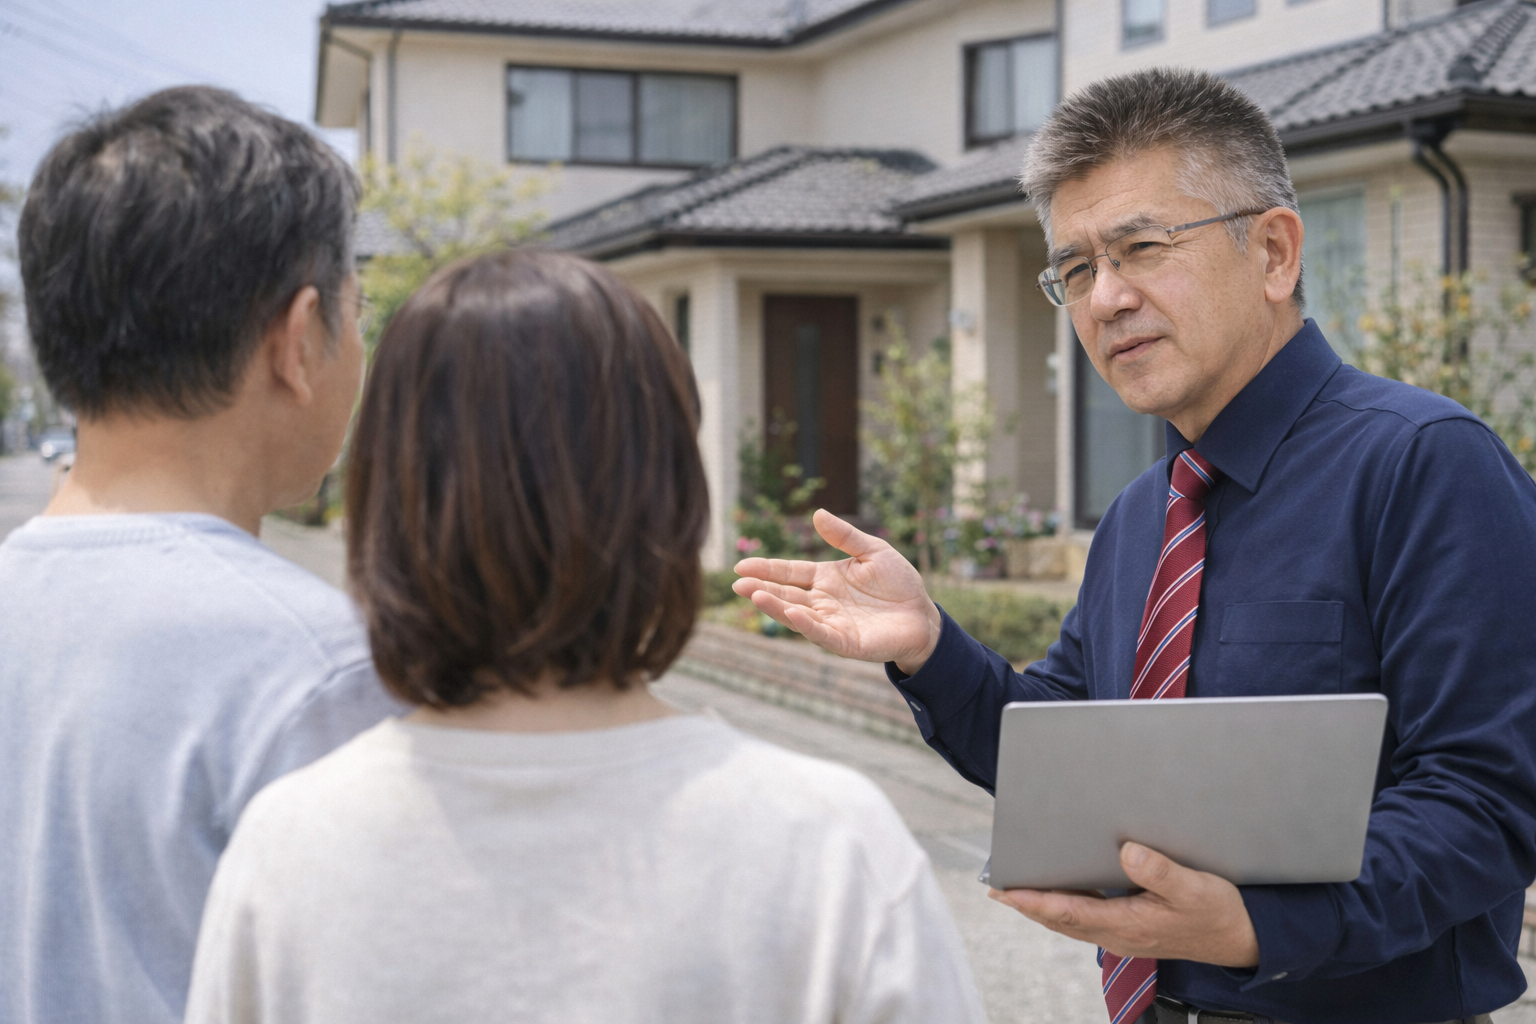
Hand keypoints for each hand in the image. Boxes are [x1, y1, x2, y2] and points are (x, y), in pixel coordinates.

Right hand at [732, 509, 942, 673]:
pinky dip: (807, 625)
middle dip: (761, 589)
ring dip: (775, 607)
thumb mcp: (872, 550)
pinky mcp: (846, 642)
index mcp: (826, 579)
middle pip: (786, 595)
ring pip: (797, 615)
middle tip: (738, 584)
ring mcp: (832, 623)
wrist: (923, 615)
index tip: (741, 566)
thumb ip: (845, 536)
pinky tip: (794, 614)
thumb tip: (817, 513)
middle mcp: (823, 602)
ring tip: (753, 596)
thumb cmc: (899, 583)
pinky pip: (822, 634)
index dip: (766, 569)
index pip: (789, 573)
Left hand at [988, 842, 1259, 967]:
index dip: (1034, 901)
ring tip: (1017, 890)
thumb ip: (1160, 871)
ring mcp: (1124, 935)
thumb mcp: (1195, 888)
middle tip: (997, 888)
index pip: (1069, 912)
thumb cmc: (1219, 912)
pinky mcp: (1132, 929)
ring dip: (1042, 908)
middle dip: (1028, 904)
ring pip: (1071, 922)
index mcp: (1129, 924)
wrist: (1243, 938)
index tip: (1006, 891)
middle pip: (1061, 920)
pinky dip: (1064, 908)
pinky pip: (1086, 920)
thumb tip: (1126, 851)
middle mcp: (1120, 934)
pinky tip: (1060, 895)